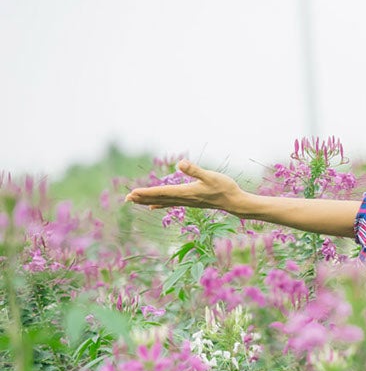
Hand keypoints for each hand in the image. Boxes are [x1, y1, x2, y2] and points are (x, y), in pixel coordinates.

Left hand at [125, 161, 246, 213]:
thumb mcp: (210, 176)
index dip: (147, 192)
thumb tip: (180, 163)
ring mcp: (187, 201)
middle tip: (127, 198)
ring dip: (148, 200)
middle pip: (159, 198)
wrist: (234, 201)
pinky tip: (153, 206)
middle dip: (143, 198)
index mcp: (186, 192)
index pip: (162, 192)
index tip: (133, 193)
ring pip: (163, 202)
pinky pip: (170, 203)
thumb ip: (195, 170)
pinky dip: (159, 204)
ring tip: (134, 201)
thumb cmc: (224, 187)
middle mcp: (184, 198)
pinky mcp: (190, 201)